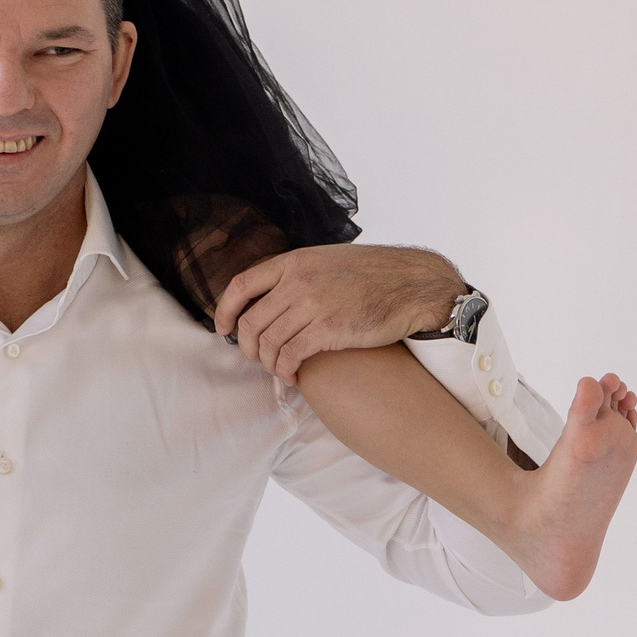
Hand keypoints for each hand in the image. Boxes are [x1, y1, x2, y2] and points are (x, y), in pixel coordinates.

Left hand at [213, 244, 467, 384]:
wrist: (413, 285)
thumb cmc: (375, 276)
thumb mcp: (328, 260)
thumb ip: (299, 273)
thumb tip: (273, 295)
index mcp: (295, 261)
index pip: (242, 285)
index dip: (225, 310)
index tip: (223, 329)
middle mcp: (299, 280)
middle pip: (252, 321)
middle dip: (248, 347)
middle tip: (257, 359)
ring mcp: (313, 304)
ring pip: (269, 343)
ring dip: (269, 363)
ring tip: (280, 370)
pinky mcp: (329, 330)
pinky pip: (290, 357)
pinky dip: (286, 371)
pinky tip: (293, 376)